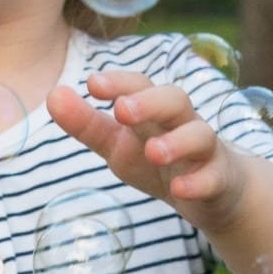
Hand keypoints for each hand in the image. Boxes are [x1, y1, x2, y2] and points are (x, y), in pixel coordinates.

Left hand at [47, 69, 245, 234]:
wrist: (215, 191)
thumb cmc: (159, 160)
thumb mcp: (118, 145)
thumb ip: (87, 124)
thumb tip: (53, 95)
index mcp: (155, 110)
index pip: (140, 85)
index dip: (119, 82)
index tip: (92, 83)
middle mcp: (182, 122)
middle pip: (174, 100)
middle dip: (149, 102)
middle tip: (121, 110)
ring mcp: (205, 151)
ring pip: (200, 135)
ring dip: (177, 142)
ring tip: (153, 152)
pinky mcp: (219, 179)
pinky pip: (213, 177)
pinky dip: (198, 182)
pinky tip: (180, 190)